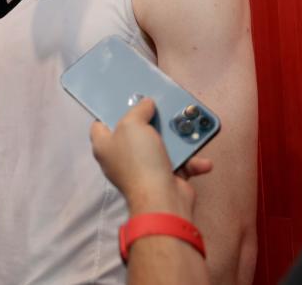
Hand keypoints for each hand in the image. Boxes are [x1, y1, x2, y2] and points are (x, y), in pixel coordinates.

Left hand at [90, 98, 212, 217]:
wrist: (162, 200)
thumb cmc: (140, 160)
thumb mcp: (132, 125)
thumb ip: (138, 110)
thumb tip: (146, 104)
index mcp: (105, 146)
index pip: (100, 125)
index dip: (111, 112)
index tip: (127, 101)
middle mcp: (121, 158)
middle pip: (135, 133)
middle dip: (150, 121)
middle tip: (162, 107)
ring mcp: (143, 169)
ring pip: (161, 146)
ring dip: (178, 139)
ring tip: (190, 127)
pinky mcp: (165, 178)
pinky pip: (179, 164)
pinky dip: (191, 162)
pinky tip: (201, 160)